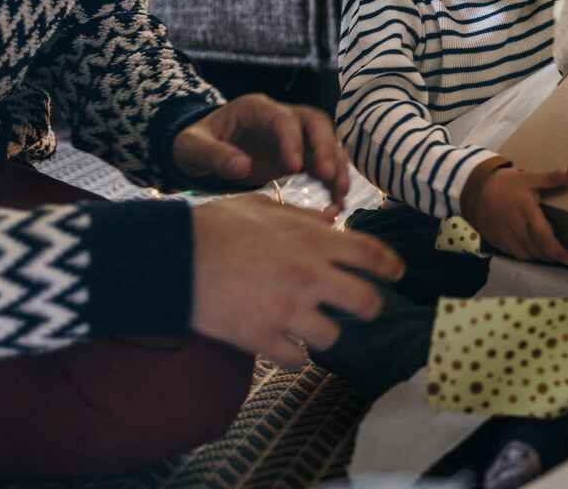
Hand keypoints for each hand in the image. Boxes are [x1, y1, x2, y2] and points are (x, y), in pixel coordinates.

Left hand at [172, 94, 350, 206]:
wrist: (202, 149)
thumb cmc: (196, 144)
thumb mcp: (194, 148)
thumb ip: (215, 156)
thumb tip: (243, 168)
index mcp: (255, 108)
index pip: (283, 118)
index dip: (293, 141)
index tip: (294, 168)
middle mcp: (280, 116)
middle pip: (315, 123)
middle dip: (326, 149)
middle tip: (329, 178)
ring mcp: (293, 135)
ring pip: (326, 141)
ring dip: (337, 165)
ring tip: (340, 194)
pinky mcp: (299, 153)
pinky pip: (323, 161)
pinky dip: (332, 179)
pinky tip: (335, 201)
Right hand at [191, 194, 404, 366]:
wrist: (172, 257)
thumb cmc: (216, 226)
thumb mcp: (262, 207)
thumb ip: (302, 216)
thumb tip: (333, 218)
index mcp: (311, 241)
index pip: (371, 255)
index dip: (391, 266)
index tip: (396, 273)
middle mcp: (308, 276)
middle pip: (366, 303)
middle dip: (368, 307)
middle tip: (362, 308)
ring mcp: (287, 310)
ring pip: (333, 337)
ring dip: (325, 333)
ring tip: (312, 327)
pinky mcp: (263, 338)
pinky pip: (298, 360)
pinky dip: (295, 355)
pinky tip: (286, 344)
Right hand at [467, 167, 567, 264]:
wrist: (475, 190)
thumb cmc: (505, 184)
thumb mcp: (528, 178)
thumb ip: (550, 178)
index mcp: (527, 212)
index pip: (544, 237)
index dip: (557, 251)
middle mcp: (516, 227)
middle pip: (537, 250)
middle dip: (551, 256)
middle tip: (561, 256)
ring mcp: (505, 236)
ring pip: (526, 255)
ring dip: (539, 257)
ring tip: (548, 255)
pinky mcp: (497, 241)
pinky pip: (514, 254)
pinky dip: (525, 255)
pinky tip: (531, 252)